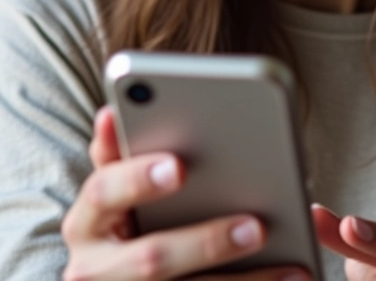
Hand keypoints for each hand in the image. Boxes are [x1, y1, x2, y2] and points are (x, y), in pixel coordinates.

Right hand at [62, 106, 310, 280]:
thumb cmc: (122, 220)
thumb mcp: (113, 191)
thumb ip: (118, 156)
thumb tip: (111, 111)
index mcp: (85, 222)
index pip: (103, 192)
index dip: (137, 178)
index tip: (180, 166)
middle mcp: (92, 270)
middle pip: (151, 259)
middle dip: (207, 243)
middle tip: (257, 226)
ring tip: (290, 268)